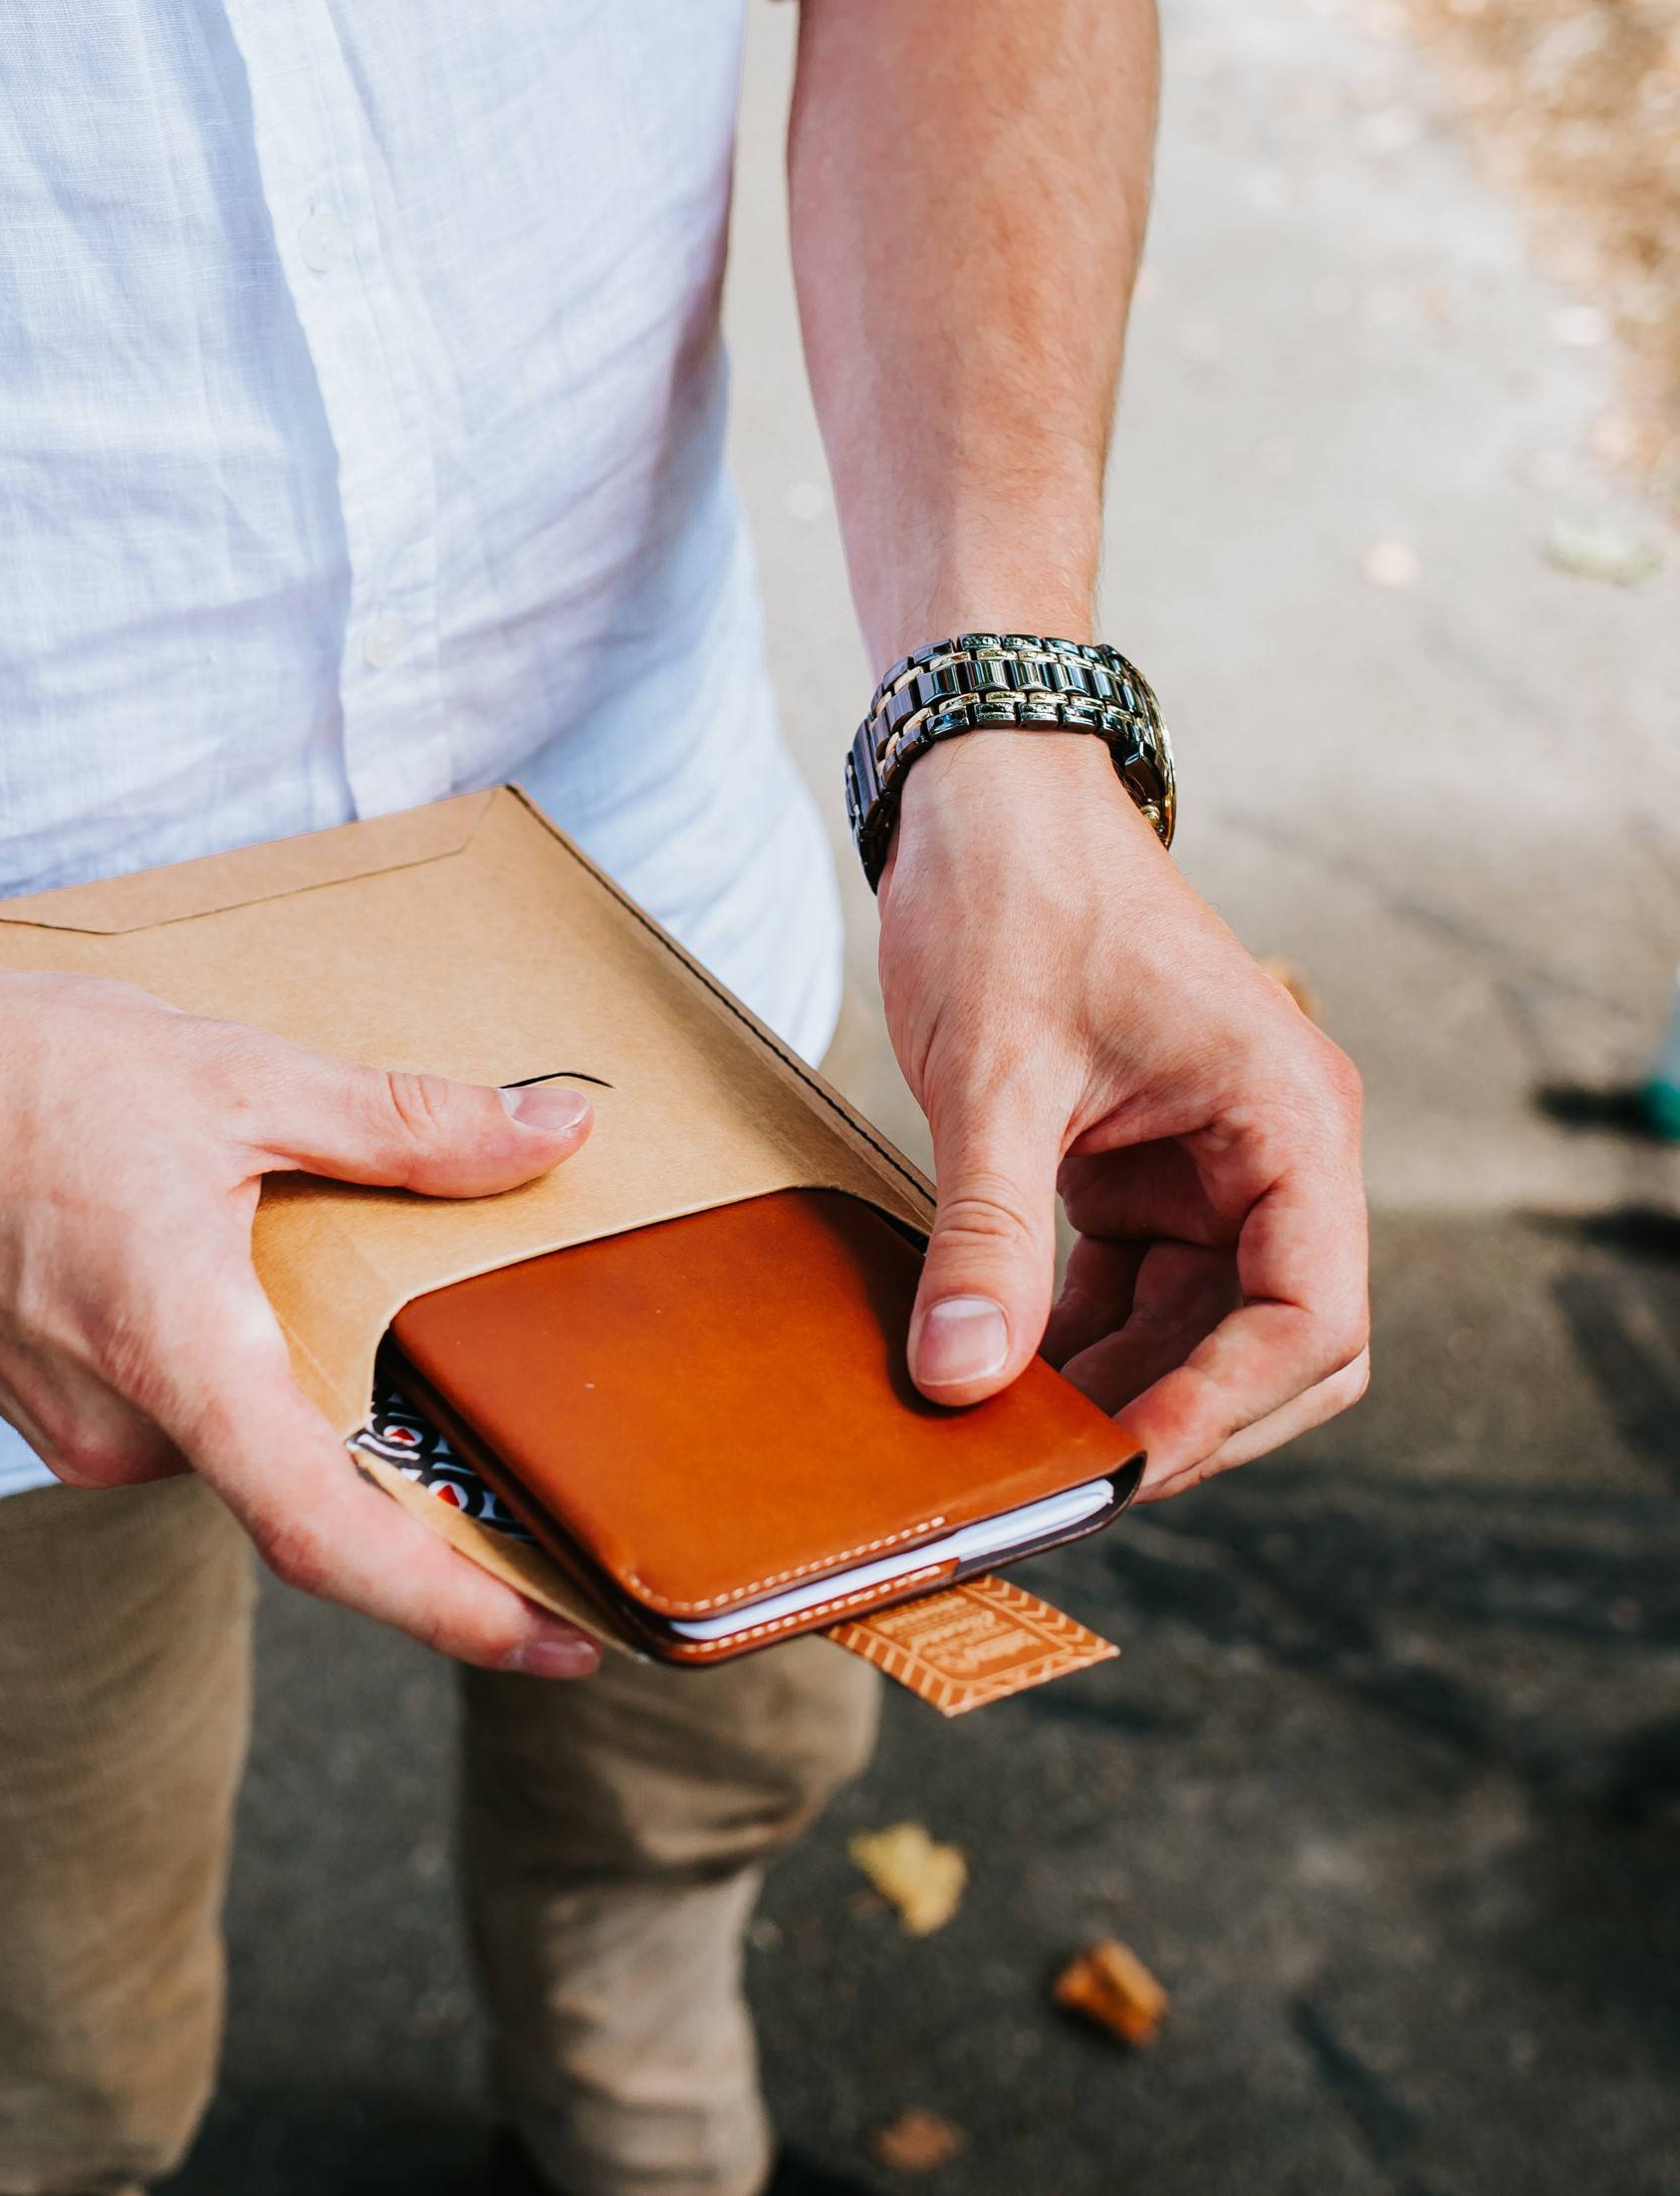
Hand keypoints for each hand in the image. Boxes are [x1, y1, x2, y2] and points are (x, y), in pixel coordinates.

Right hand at [0, 907, 603, 1672]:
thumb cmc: (4, 1071)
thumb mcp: (237, 1075)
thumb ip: (407, 1124)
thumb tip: (556, 1133)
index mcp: (177, 1365)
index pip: (332, 1539)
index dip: (457, 1610)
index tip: (562, 1646)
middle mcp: (118, 1434)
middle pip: (301, 1481)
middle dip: (407, 1465)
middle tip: (523, 1443)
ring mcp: (67, 1429)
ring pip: (236, 1435)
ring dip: (312, 1389)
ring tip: (371, 1293)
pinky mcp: (37, 1399)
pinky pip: (176, 1409)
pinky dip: (239, 1365)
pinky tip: (252, 1268)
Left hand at [876, 730, 1367, 1497]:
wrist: (980, 794)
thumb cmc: (1017, 893)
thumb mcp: (995, 1073)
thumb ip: (986, 1233)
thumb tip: (962, 1379)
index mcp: (1290, 1117)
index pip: (1312, 1315)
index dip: (1226, 1407)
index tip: (1122, 1462)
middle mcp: (1274, 1152)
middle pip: (1268, 1346)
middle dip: (1176, 1418)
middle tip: (1062, 1481)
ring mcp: (1209, 1166)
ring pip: (1195, 1333)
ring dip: (1113, 1391)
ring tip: (1010, 1445)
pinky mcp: (1139, 1171)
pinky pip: (1129, 1293)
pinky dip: (1071, 1341)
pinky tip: (993, 1375)